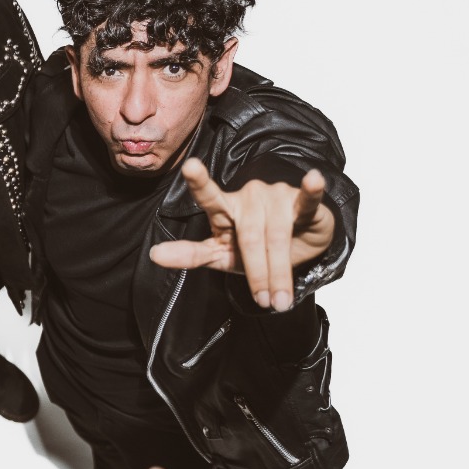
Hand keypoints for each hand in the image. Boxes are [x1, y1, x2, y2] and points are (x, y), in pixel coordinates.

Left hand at [149, 157, 334, 311]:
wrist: (296, 250)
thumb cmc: (253, 250)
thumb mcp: (219, 255)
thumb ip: (190, 254)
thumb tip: (154, 254)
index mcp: (224, 209)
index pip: (209, 197)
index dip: (200, 183)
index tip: (190, 166)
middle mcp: (248, 197)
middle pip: (250, 237)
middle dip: (258, 273)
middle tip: (265, 301)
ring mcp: (276, 196)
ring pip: (276, 235)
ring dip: (281, 271)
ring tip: (281, 298)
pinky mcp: (302, 202)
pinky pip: (307, 199)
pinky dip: (310, 191)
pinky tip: (313, 179)